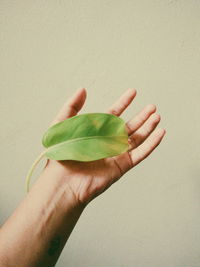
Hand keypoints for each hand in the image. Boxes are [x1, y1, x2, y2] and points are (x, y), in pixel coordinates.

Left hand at [44, 88, 165, 205]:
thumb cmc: (60, 155)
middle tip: (152, 106)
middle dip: (141, 116)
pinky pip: (140, 154)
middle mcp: (107, 142)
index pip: (113, 114)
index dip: (123, 102)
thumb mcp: (62, 124)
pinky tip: (160, 133)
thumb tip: (83, 89)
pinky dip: (151, 144)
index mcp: (95, 131)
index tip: (133, 92)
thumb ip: (72, 106)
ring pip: (137, 139)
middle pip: (129, 127)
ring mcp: (115, 154)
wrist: (62, 182)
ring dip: (148, 127)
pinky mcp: (121, 166)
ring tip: (157, 115)